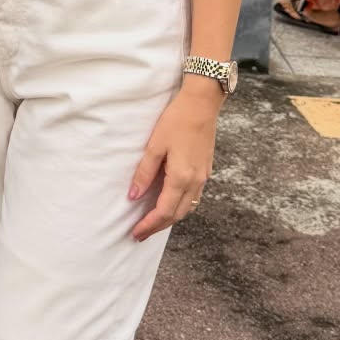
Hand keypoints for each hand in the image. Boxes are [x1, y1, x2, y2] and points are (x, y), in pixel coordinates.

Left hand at [128, 81, 220, 240]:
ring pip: (187, 208)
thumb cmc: (176, 121)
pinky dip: (180, 206)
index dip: (149, 225)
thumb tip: (134, 196)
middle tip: (141, 234)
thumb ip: (144, 172)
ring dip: (170, 219)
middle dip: (158, 227)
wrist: (202, 104)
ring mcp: (203, 177)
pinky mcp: (205, 170)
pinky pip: (193, 197)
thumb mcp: (155, 145)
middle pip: (177, 214)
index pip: (164, 211)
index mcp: (181, 177)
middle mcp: (195, 181)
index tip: (135, 233)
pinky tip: (170, 204)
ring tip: (153, 223)